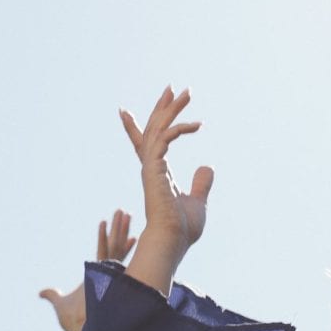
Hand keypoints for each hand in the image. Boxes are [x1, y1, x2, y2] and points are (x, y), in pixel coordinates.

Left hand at [40, 210, 137, 330]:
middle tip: (123, 212)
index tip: (112, 225)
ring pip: (114, 246)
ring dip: (119, 229)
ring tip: (123, 212)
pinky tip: (111, 226)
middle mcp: (105, 272)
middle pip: (114, 246)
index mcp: (96, 276)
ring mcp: (108, 273)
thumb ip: (52, 296)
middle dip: (119, 229)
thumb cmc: (73, 321)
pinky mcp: (106, 276)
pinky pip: (108, 253)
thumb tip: (42, 293)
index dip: (110, 239)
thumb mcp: (59, 304)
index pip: (105, 253)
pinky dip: (108, 239)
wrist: (80, 330)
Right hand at [120, 87, 213, 263]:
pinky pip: (164, 139)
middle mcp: (150, 167)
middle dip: (161, 108)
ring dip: (172, 109)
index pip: (146, 144)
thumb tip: (207, 167)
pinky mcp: (154, 168)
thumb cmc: (181, 228)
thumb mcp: (197, 201)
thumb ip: (201, 184)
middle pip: (153, 129)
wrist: (172, 241)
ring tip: (187, 93)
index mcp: (156, 173)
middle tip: (172, 89)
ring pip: (158, 129)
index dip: (136, 127)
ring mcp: (151, 167)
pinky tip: (196, 125)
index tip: (123, 112)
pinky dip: (179, 129)